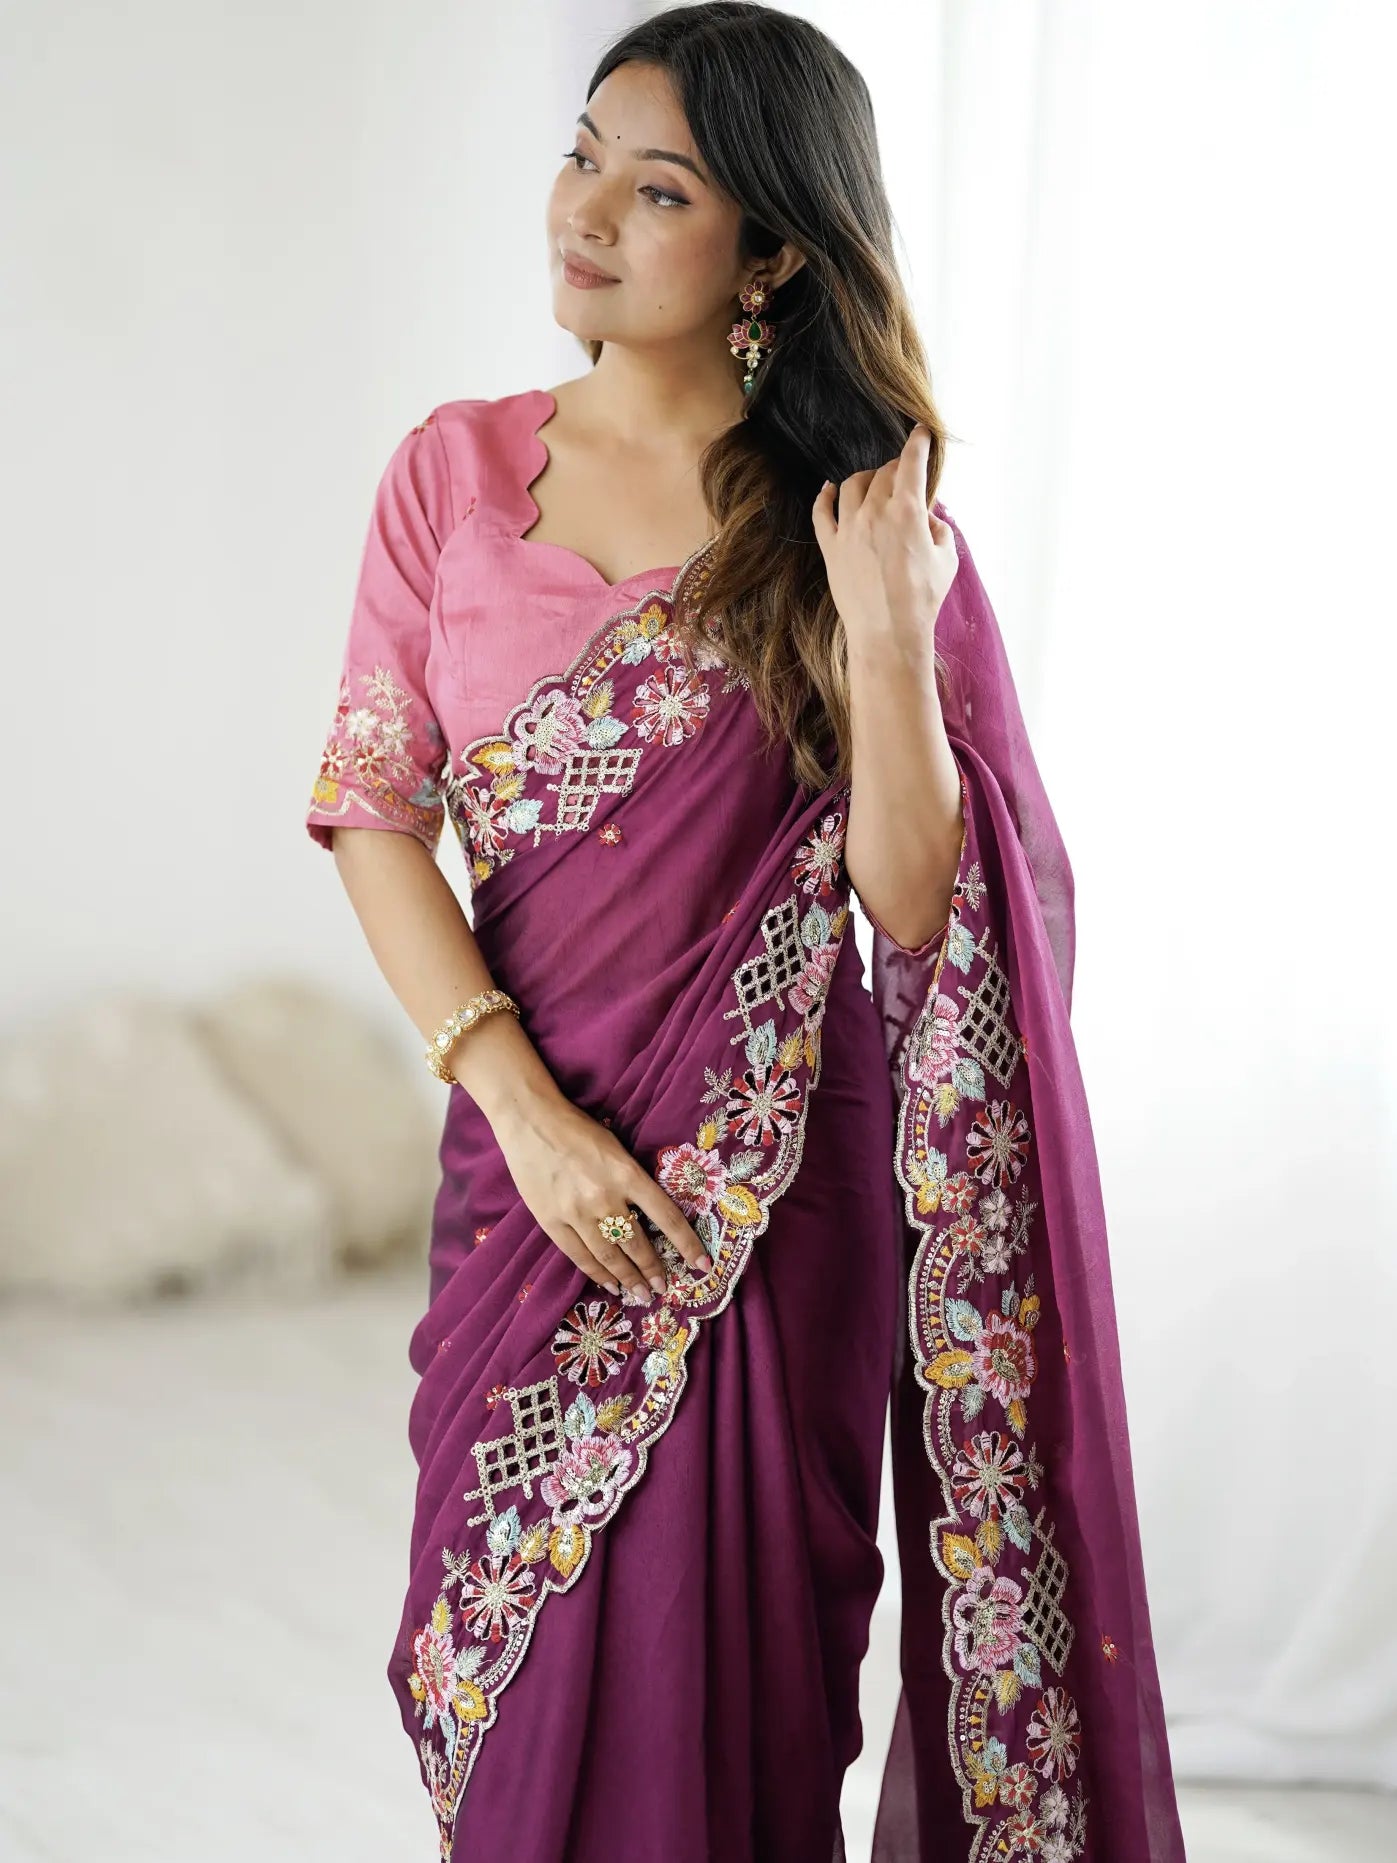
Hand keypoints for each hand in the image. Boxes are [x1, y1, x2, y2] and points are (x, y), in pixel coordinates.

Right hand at [491, 1090, 712, 1304]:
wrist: (530, 1121)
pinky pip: (580, 1256)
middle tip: (663, 1287)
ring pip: (610, 1256)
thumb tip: (650, 1215)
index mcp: (627, 1173)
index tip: (702, 1265)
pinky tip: (609, 1284)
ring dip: (628, 1278)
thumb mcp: (617, 1148)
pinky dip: (596, 1273)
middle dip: (653, 1270)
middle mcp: (605, 1197)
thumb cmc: (578, 1129)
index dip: (687, 1244)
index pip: (667, 1217)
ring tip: (640, 1293)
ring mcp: (576, 1212)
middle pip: (637, 1244)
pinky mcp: (551, 1222)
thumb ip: (632, 1180)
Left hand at [811, 422, 957, 656]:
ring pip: (852, 485)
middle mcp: (874, 512)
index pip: (912, 464)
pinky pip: (821, 512)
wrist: (888, 634)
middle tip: (904, 476)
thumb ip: (939, 528)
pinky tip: (829, 489)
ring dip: (866, 478)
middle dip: (897, 469)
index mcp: (907, 511)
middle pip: (884, 473)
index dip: (918, 443)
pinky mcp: (830, 548)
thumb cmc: (922, 600)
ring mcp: (848, 529)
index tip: (920, 432)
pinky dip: (825, 495)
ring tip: (874, 484)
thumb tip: (927, 517)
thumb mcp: (947, 559)